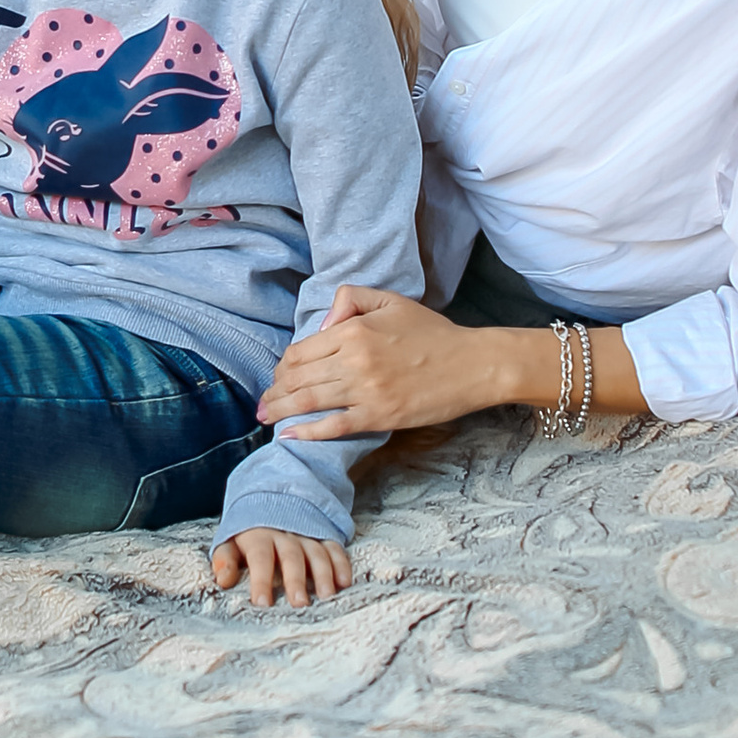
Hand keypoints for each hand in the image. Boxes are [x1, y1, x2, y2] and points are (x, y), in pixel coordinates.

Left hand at [211, 525, 352, 607]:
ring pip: (316, 553)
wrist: (269, 494)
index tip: (263, 603)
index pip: (260, 557)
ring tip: (326, 596)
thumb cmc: (247, 530)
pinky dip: (341, 564)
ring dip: (323, 574)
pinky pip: (334, 548)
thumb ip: (225, 559)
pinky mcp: (323, 534)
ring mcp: (306, 533)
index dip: (261, 580)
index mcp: (258, 534)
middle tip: (300, 604)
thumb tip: (223, 581)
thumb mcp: (229, 540)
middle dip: (296, 581)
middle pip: (291, 557)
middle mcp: (285, 533)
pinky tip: (344, 582)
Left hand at [258, 281, 522, 438]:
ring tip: (266, 418)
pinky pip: (333, 426)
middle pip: (297, 378)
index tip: (279, 376)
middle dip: (274, 392)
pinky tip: (290, 436)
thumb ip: (351, 300)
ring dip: (280, 411)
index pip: (300, 351)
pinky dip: (307, 433)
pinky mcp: (378, 416)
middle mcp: (353, 360)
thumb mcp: (391, 301)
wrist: (473, 364)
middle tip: (264, 403)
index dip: (283, 366)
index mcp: (353, 331)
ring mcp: (365, 391)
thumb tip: (322, 325)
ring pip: (308, 402)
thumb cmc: (433, 333)